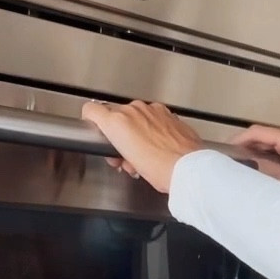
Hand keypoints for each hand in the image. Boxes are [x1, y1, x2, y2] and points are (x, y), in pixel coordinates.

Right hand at [81, 99, 204, 194]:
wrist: (188, 168)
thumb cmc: (160, 168)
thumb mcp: (127, 163)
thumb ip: (116, 150)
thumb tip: (117, 149)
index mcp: (117, 121)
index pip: (91, 110)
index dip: (91, 122)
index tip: (95, 130)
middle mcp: (134, 110)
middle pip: (115, 117)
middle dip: (118, 135)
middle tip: (124, 156)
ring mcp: (153, 110)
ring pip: (135, 117)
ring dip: (136, 132)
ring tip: (144, 155)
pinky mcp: (168, 113)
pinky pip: (153, 118)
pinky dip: (152, 129)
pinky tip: (157, 147)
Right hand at [231, 125, 279, 202]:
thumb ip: (271, 172)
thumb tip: (246, 165)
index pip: (258, 132)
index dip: (239, 139)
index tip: (222, 151)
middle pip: (262, 137)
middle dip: (243, 147)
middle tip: (226, 163)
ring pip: (269, 147)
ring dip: (253, 155)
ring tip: (236, 169)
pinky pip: (277, 156)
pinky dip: (265, 162)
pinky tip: (257, 174)